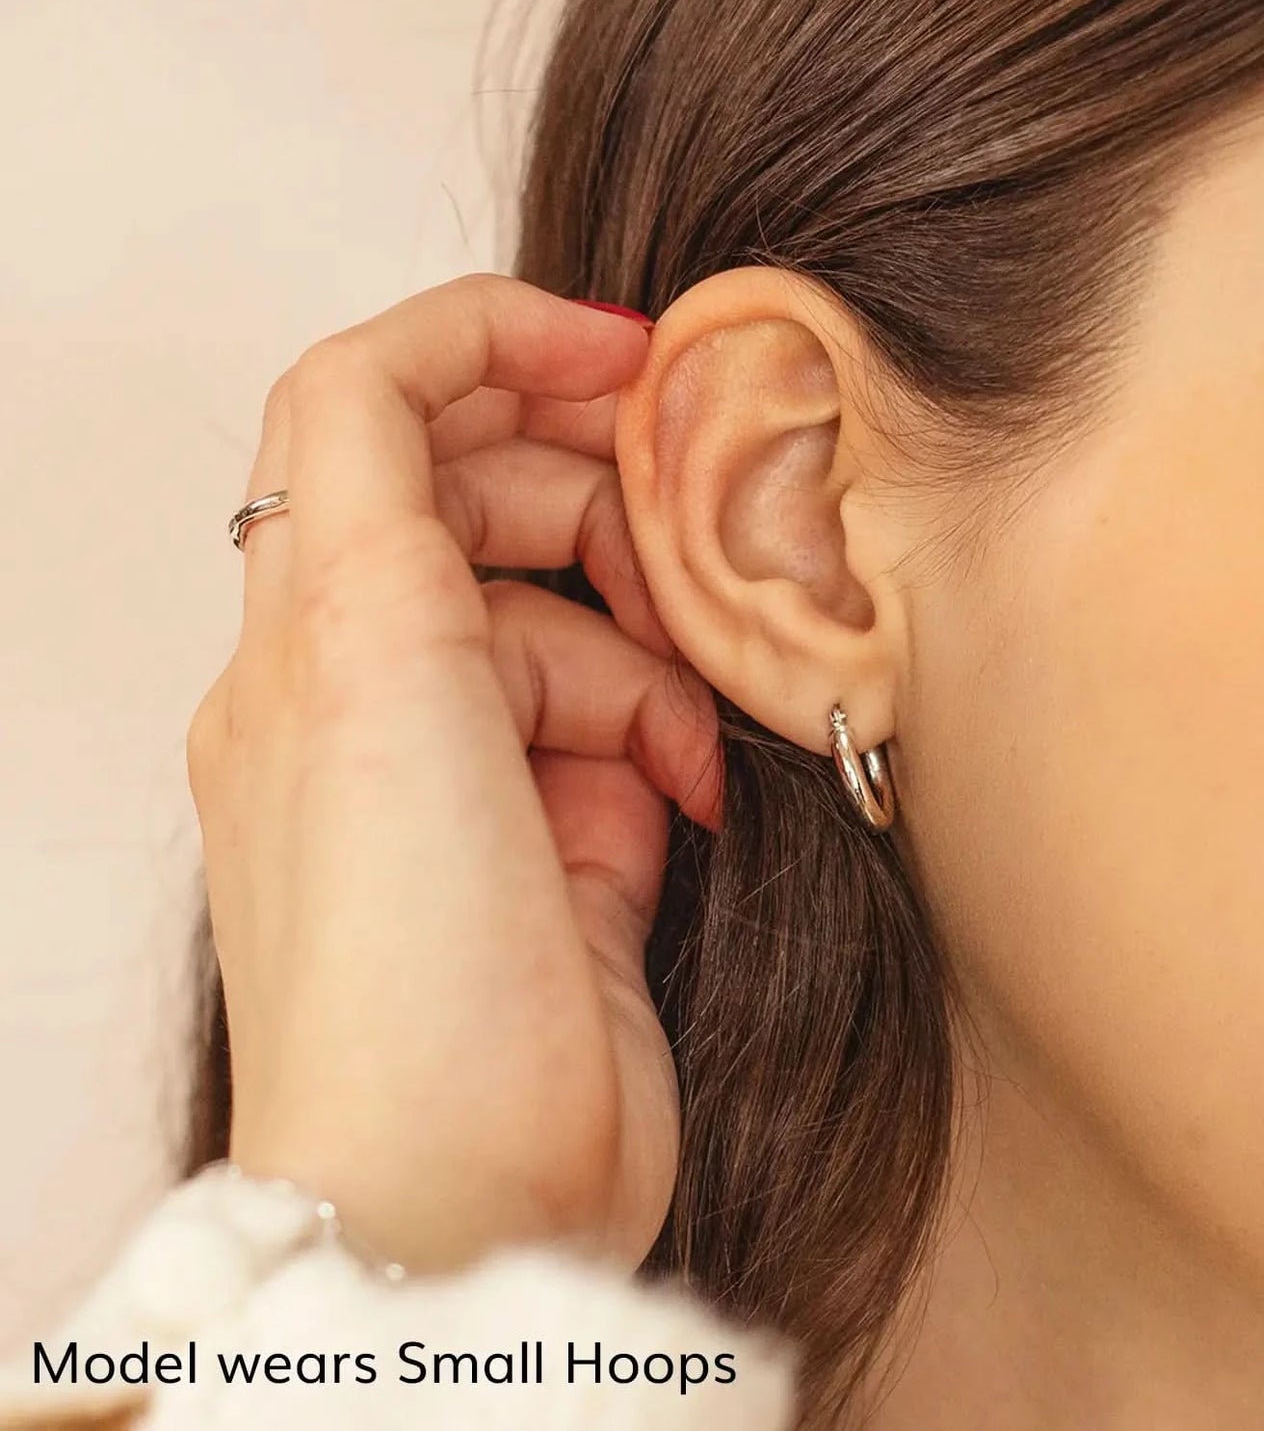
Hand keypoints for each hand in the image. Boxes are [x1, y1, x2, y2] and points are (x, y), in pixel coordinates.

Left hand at [186, 275, 722, 1273]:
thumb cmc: (404, 957)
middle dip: (594, 495)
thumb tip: (435, 377)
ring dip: (649, 646)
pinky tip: (692, 798)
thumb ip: (375, 484)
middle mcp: (372, 690)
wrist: (467, 1187)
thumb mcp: (365, 665)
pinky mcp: (561, 846)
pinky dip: (671, 742)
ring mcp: (472, 771)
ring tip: (691, 716)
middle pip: (485, 503)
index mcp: (305, 636)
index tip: (621, 350)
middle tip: (685, 520)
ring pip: (579, 623)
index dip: (491, 341)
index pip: (366, 409)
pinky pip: (630, 733)